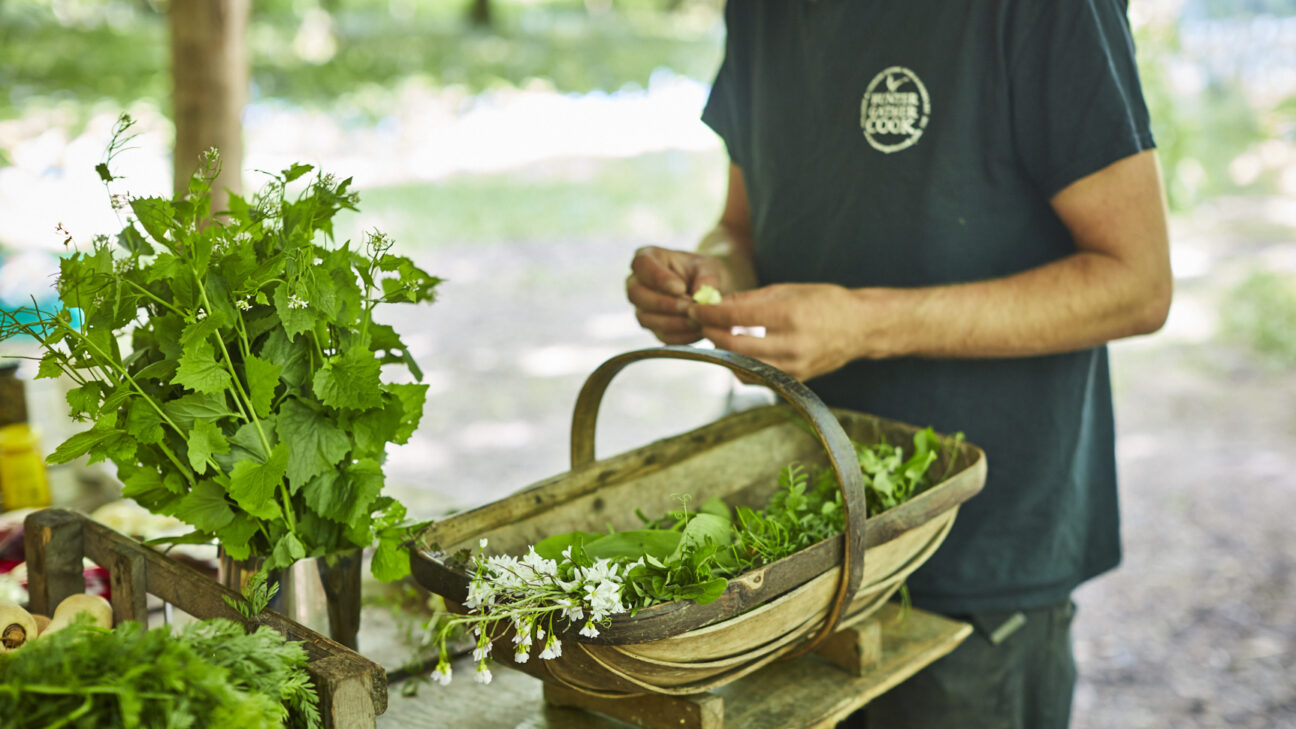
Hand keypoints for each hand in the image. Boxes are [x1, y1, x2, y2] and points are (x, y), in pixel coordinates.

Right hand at [626, 246, 728, 344]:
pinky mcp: (652, 327)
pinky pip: (660, 335)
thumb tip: (701, 299)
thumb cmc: (704, 272)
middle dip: (664, 304)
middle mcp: (637, 282)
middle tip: (689, 307)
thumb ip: (706, 280)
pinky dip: (680, 335)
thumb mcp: (710, 268)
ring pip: (645, 318)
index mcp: (648, 258)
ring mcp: (641, 307)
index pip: (642, 263)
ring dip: (673, 322)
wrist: (708, 290)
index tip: (680, 288)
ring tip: (697, 320)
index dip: (658, 278)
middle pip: (637, 294)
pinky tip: (697, 331)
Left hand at [690, 283, 877, 381]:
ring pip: (742, 366)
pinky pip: (757, 378)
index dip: (710, 313)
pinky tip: (736, 353)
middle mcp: (792, 345)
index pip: (737, 317)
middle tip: (699, 322)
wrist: (861, 328)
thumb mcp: (789, 290)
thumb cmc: (825, 302)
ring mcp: (794, 367)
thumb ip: (751, 299)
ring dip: (723, 351)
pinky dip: (740, 366)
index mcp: (791, 316)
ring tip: (717, 335)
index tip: (694, 308)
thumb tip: (717, 303)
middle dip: (711, 333)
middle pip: (735, 346)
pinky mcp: (795, 380)